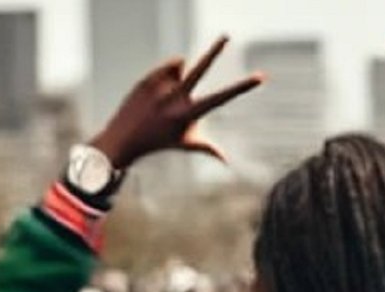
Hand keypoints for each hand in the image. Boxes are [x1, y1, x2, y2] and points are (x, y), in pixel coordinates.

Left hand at [90, 37, 263, 168]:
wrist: (123, 138)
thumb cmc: (160, 141)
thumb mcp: (185, 144)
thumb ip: (208, 148)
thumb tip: (227, 161)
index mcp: (190, 113)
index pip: (222, 97)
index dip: (243, 87)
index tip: (260, 77)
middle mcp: (175, 98)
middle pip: (200, 68)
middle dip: (215, 51)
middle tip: (227, 36)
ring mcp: (160, 87)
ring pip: (181, 67)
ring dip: (180, 76)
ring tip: (166, 97)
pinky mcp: (148, 78)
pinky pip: (169, 66)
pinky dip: (169, 73)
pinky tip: (158, 90)